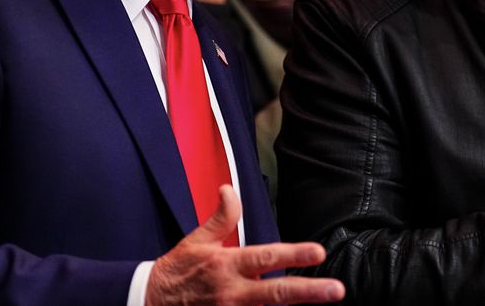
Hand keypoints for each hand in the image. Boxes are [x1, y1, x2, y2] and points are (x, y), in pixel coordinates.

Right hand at [145, 186, 344, 305]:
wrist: (149, 302)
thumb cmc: (177, 271)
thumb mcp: (196, 240)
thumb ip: (221, 217)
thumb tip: (229, 189)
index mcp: (226, 265)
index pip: (266, 258)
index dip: (294, 254)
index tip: (318, 252)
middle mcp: (231, 292)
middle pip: (277, 293)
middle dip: (309, 292)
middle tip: (336, 290)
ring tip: (323, 302)